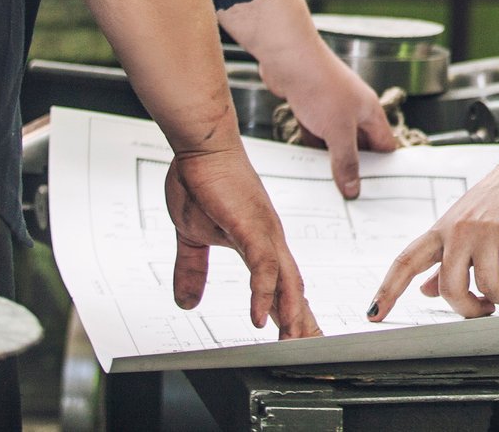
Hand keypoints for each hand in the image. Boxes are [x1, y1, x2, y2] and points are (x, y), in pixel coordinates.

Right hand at [165, 143, 319, 337]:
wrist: (200, 146)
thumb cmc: (201, 182)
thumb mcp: (192, 236)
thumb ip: (192, 270)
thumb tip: (186, 302)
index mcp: (260, 243)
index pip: (281, 285)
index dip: (291, 314)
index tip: (300, 339)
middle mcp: (270, 240)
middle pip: (294, 288)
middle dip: (302, 322)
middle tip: (312, 350)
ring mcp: (264, 233)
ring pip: (286, 281)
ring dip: (291, 315)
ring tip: (296, 344)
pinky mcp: (251, 226)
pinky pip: (263, 267)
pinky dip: (264, 294)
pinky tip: (262, 318)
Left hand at [261, 44, 399, 197]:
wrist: (289, 58)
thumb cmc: (320, 84)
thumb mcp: (338, 131)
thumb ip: (346, 161)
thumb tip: (353, 188)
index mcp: (370, 112)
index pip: (386, 144)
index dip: (383, 167)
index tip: (377, 190)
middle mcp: (354, 109)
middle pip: (361, 145)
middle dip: (355, 167)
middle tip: (349, 193)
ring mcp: (332, 108)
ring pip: (336, 141)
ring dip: (331, 159)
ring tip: (328, 184)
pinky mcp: (311, 107)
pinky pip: (316, 134)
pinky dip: (313, 147)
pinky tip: (307, 163)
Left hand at [370, 127, 498, 319]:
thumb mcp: (468, 222)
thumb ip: (446, 258)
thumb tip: (427, 289)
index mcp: (445, 227)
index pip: (407, 261)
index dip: (387, 290)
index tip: (374, 314)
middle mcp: (460, 229)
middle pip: (450, 289)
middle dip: (469, 310)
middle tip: (486, 309)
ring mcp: (487, 230)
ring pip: (487, 287)